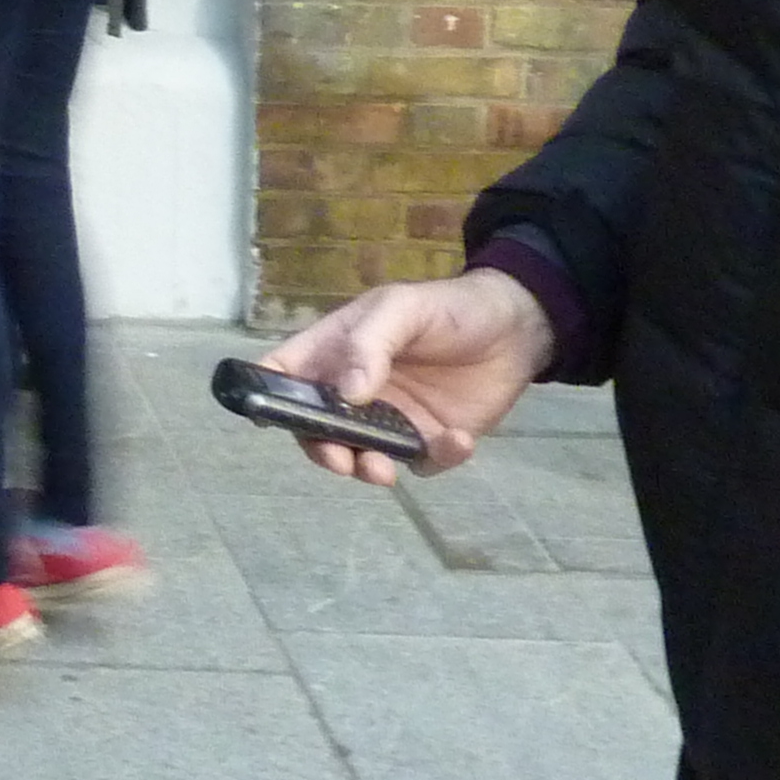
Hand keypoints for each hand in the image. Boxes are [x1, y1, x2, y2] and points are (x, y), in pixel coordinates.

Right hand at [259, 268, 554, 485]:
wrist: (515, 328)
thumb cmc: (446, 310)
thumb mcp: (400, 310)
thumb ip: (369, 346)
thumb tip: (345, 396)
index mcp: (333, 352)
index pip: (283, 374)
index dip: (265, 394)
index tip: (266, 415)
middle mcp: (353, 392)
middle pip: (316, 427)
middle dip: (321, 448)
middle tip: (340, 460)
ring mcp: (391, 420)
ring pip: (362, 456)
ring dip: (367, 467)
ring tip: (383, 470)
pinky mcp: (430, 440)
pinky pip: (423, 463)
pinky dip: (437, 458)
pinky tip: (457, 439)